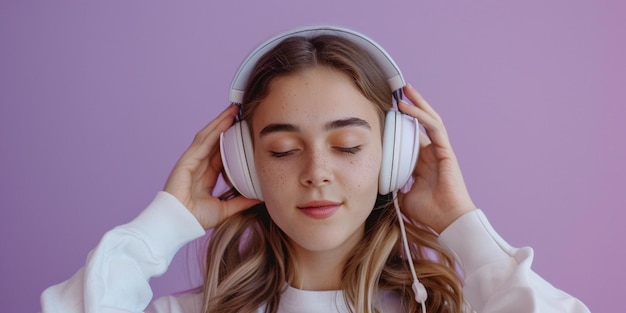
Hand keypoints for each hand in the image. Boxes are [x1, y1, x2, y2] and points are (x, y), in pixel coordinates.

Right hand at [164, 105, 260, 228]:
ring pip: (208, 136)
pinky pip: (202, 142)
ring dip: (220, 122)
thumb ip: (242, 202)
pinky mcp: (186, 160)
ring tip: (233, 110)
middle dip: (226, 125)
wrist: (179, 224)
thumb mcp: (226, 209)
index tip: (244, 131)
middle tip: (240, 112)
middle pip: (214, 140)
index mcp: (206, 176)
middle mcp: (199, 165)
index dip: (231, 141)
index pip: (221, 153)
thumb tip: (260, 198)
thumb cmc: (196, 219)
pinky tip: (224, 121)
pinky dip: (213, 130)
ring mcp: (191, 161)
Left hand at [397, 84, 475, 232]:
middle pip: (420, 124)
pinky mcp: (446, 151)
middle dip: (410, 108)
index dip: (398, 126)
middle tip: (396, 93)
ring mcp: (440, 151)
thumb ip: (394, 185)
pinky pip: (434, 127)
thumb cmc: (429, 213)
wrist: (447, 221)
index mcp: (421, 164)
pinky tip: (408, 108)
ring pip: (428, 121)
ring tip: (404, 91)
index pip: (409, 138)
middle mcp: (431, 154)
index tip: (384, 115)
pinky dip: (421, 116)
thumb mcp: (403, 197)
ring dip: (416, 105)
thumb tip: (379, 180)